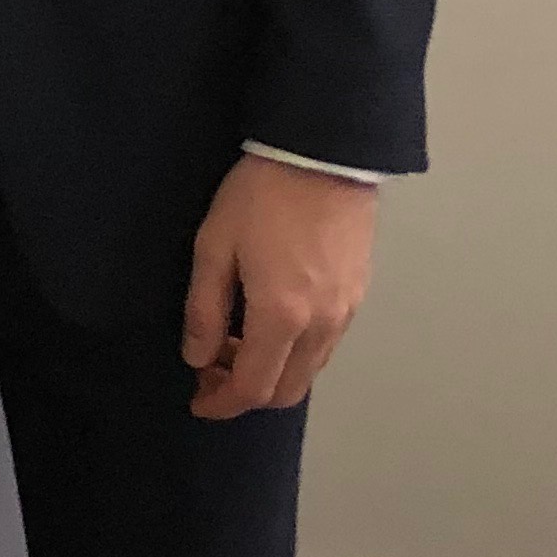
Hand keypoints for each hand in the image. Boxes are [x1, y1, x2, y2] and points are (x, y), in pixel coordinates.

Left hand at [182, 156, 377, 418]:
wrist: (322, 152)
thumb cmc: (261, 194)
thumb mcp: (214, 246)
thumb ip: (203, 310)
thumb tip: (197, 358)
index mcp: (282, 316)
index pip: (253, 389)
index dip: (222, 404)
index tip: (198, 401)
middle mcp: (322, 325)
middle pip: (287, 392)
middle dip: (246, 393)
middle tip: (212, 370)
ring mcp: (347, 311)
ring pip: (309, 371)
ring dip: (272, 372)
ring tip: (236, 342)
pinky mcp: (359, 294)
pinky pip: (326, 345)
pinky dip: (296, 352)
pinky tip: (270, 322)